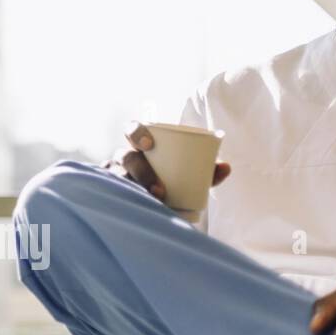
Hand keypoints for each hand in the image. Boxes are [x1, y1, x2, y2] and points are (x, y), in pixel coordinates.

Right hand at [102, 121, 229, 202]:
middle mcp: (124, 156)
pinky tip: (128, 205)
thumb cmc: (175, 182)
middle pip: (124, 155)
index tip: (149, 145)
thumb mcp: (191, 176)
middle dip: (140, 170)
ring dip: (134, 189)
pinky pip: (110, 193)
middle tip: (159, 188)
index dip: (136, 133)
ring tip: (153, 202)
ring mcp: (115, 174)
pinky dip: (118, 199)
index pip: (132, 129)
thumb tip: (226, 167)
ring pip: (117, 177)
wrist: (160, 205)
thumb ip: (208, 172)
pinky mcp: (111, 192)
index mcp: (141, 145)